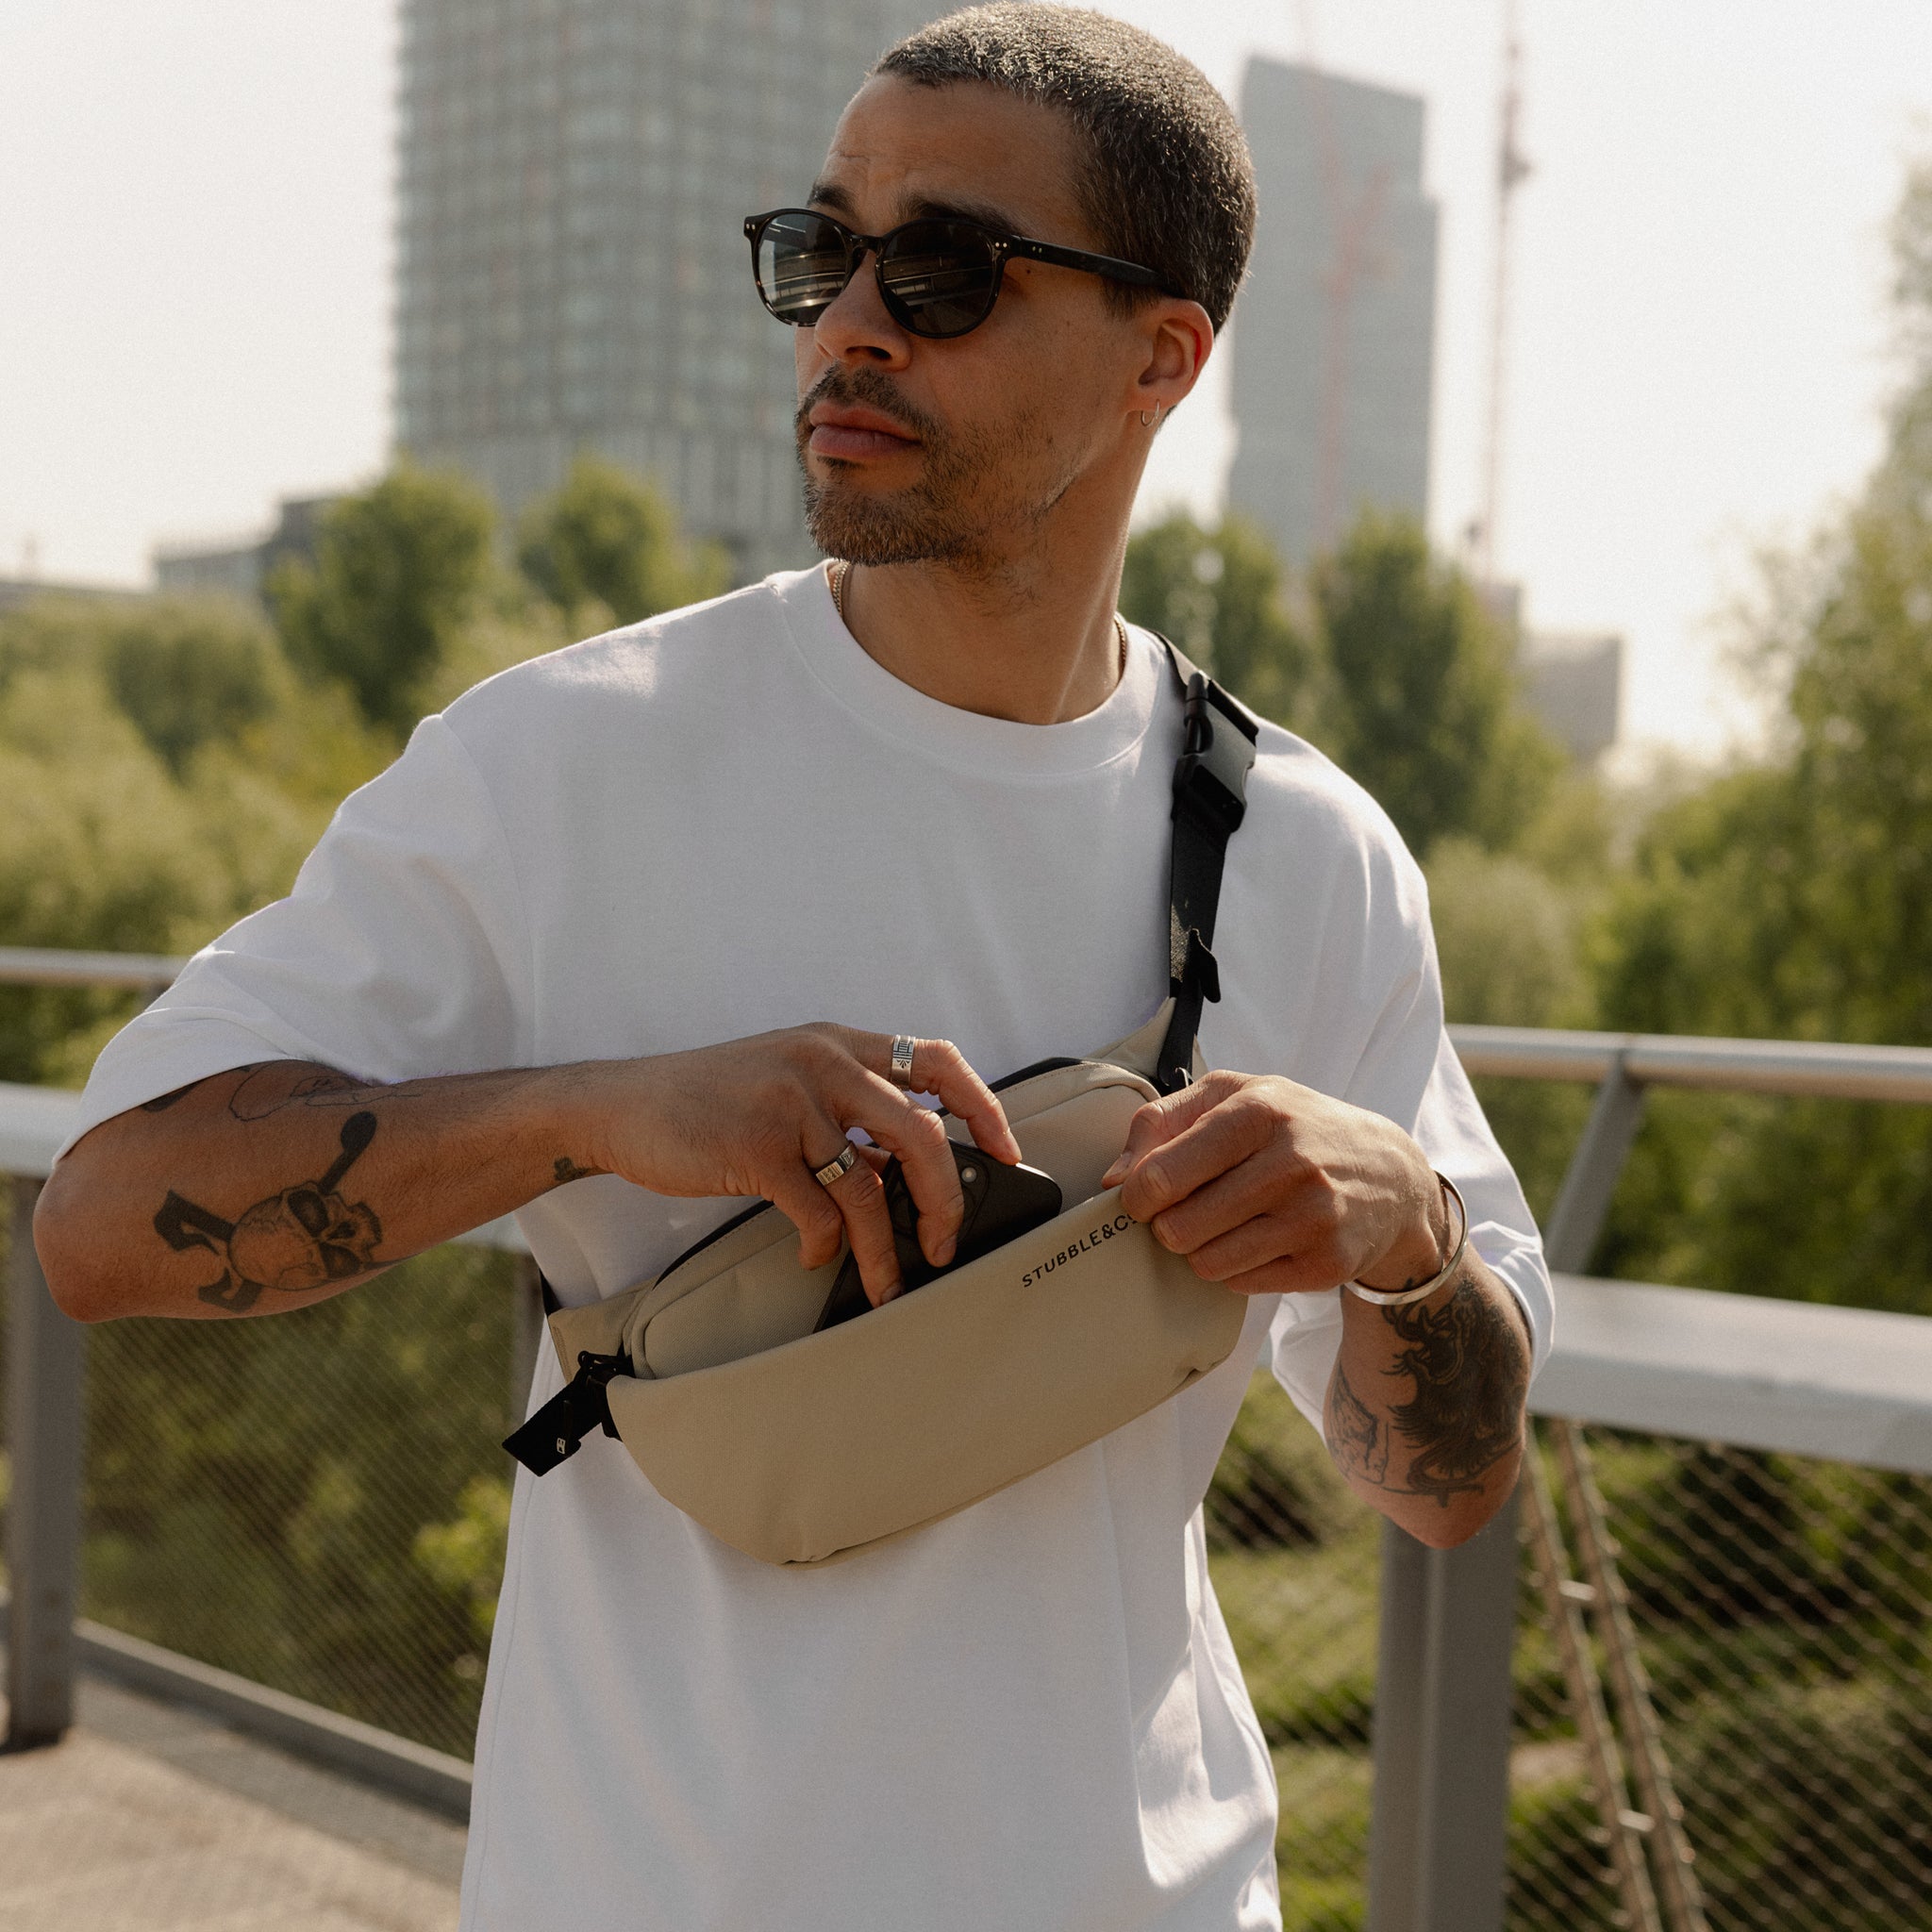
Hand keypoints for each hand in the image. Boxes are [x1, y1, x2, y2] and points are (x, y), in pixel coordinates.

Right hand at [581, 1026, 1021, 1308]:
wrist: (622, 1106)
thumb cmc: (708, 1101)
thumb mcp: (787, 1079)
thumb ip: (845, 1108)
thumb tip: (908, 1169)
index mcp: (837, 1044)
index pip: (936, 1059)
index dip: (981, 1106)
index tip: (1005, 1151)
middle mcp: (822, 1063)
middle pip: (920, 1132)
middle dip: (945, 1199)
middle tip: (944, 1242)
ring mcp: (790, 1104)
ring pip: (870, 1186)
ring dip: (885, 1247)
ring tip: (887, 1281)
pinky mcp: (756, 1148)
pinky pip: (818, 1211)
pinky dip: (825, 1245)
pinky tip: (814, 1254)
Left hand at [1099, 1071, 1445, 1295]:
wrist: (1389, 1174)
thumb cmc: (1293, 1127)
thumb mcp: (1233, 1097)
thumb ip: (1161, 1122)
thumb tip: (1114, 1179)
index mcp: (1258, 1112)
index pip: (1163, 1175)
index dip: (1136, 1196)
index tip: (1140, 1197)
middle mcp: (1291, 1163)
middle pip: (1178, 1227)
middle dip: (1169, 1224)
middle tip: (1188, 1210)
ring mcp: (1314, 1218)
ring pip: (1206, 1262)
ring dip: (1200, 1249)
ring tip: (1225, 1223)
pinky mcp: (1327, 1264)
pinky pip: (1240, 1283)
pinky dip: (1236, 1267)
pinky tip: (1260, 1239)